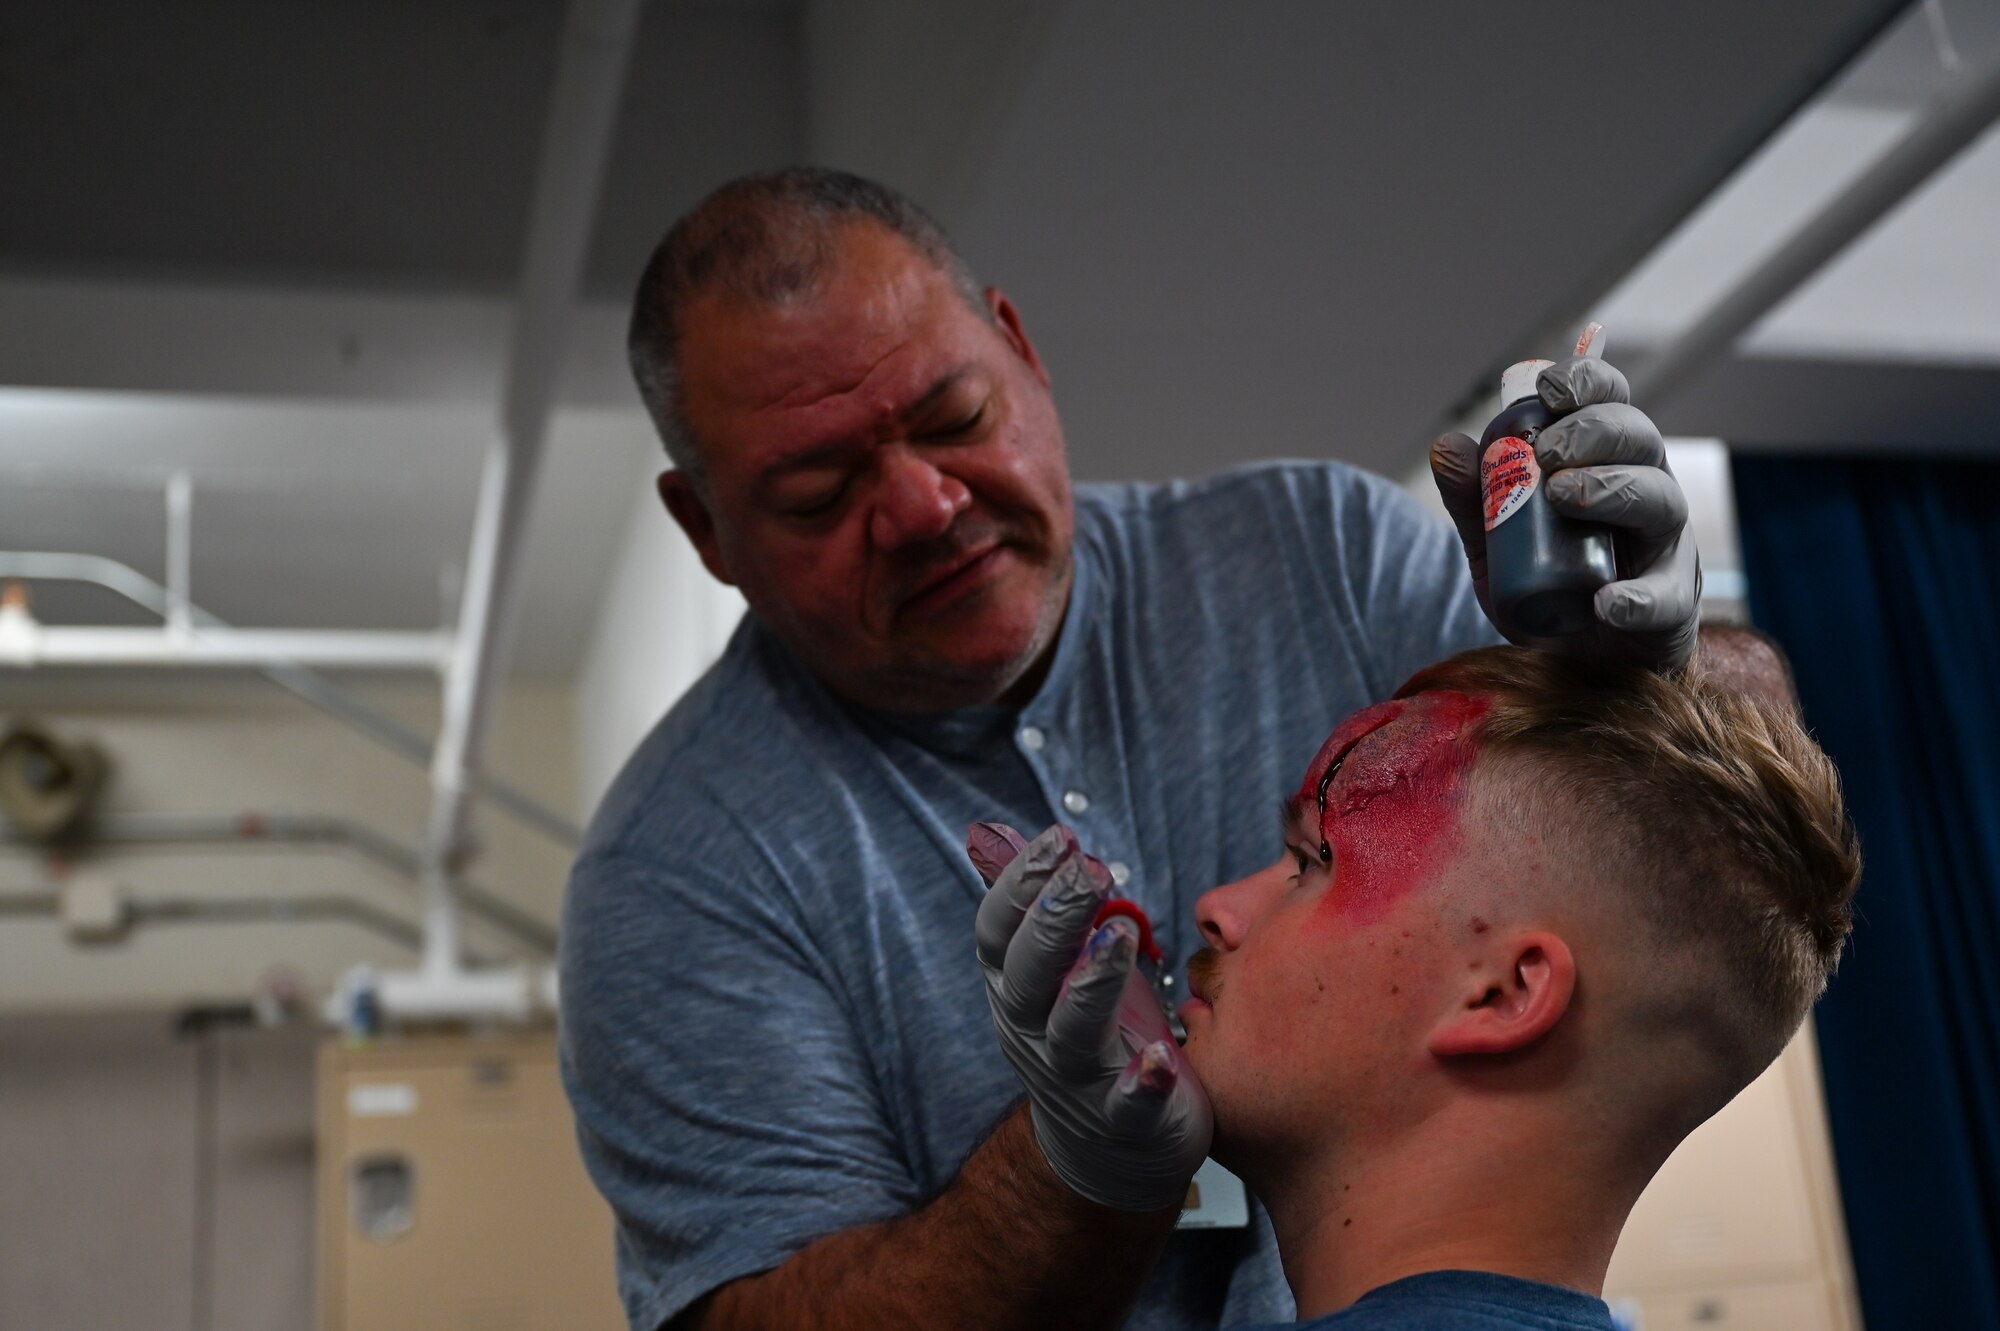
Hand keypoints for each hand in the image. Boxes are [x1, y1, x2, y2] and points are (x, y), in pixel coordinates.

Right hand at [969, 822, 1211, 1212]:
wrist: (1111, 1146)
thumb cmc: (1088, 1030)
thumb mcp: (1056, 962)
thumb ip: (1029, 901)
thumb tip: (988, 833)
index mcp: (1015, 986)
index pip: (998, 932)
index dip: (1021, 885)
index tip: (1060, 839)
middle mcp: (1034, 1030)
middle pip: (1028, 974)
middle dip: (1055, 920)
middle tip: (1091, 871)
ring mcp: (1077, 1078)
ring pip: (1072, 1033)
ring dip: (1091, 984)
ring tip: (1120, 937)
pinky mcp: (1126, 1120)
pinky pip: (1128, 1106)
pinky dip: (1140, 1084)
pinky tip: (1161, 1055)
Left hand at [1430, 353, 1701, 668]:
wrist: (1579, 666)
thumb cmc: (1547, 587)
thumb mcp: (1498, 544)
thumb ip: (1474, 501)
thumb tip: (1445, 445)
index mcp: (1609, 464)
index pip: (1612, 403)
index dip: (1588, 383)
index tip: (1549, 389)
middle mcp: (1647, 492)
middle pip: (1641, 440)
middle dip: (1593, 432)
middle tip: (1546, 453)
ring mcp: (1666, 547)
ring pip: (1660, 501)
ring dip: (1613, 489)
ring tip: (1564, 497)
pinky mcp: (1671, 606)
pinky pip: (1664, 597)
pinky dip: (1636, 597)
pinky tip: (1606, 602)